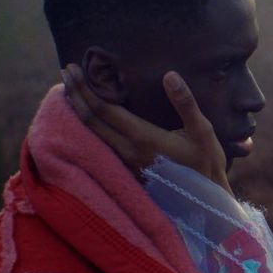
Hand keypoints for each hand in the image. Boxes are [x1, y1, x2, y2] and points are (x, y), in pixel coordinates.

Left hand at [60, 64, 231, 194]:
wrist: (205, 202)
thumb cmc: (206, 164)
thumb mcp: (203, 131)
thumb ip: (185, 103)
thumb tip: (170, 75)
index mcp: (144, 139)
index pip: (105, 110)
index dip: (86, 89)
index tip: (73, 69)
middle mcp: (128, 151)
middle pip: (91, 121)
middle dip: (75, 95)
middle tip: (66, 72)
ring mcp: (125, 163)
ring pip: (92, 134)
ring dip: (78, 110)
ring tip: (71, 90)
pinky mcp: (127, 169)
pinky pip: (100, 144)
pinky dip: (89, 125)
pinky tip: (87, 115)